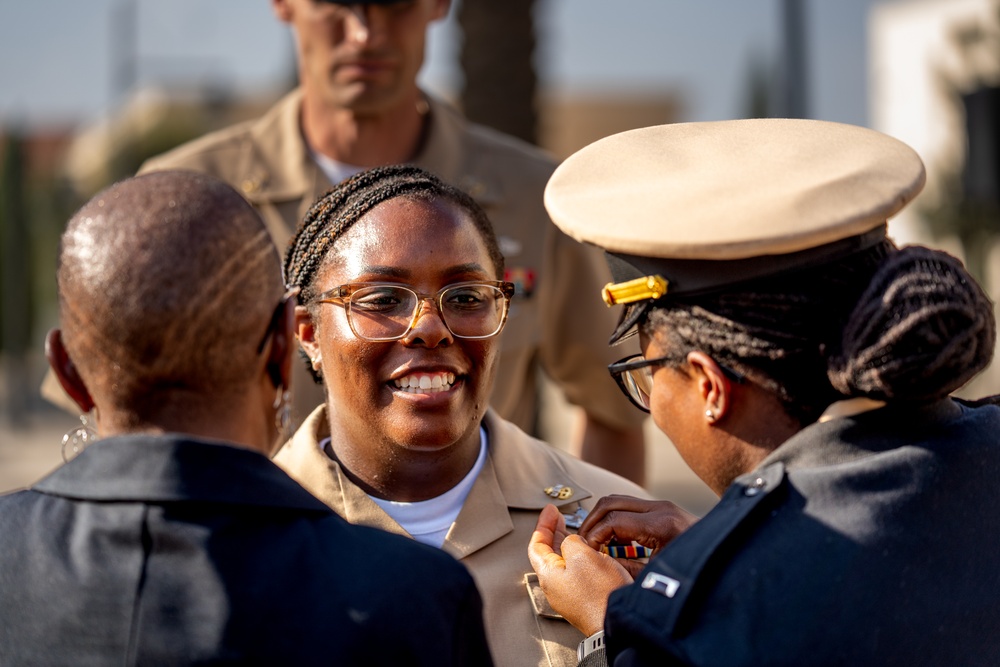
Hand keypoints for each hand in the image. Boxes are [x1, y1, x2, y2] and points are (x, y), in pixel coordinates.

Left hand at [527, 504, 632, 635]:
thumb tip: (572, 542)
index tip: (550, 511)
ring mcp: (571, 595)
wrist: (618, 622)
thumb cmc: (600, 594)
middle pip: (550, 553)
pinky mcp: (586, 599)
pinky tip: (593, 553)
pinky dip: (582, 558)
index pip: (537, 545)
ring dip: (570, 544)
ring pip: (566, 563)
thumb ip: (571, 542)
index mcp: (549, 575)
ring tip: (578, 531)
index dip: (543, 525)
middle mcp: (556, 587)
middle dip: (555, 532)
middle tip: (559, 517)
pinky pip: (579, 573)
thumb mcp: (582, 555)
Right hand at [577, 495, 698, 576]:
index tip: (588, 550)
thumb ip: (628, 570)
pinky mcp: (662, 509)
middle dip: (591, 521)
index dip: (594, 535)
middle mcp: (660, 509)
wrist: (723, 558)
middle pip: (610, 502)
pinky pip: (628, 505)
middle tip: (583, 541)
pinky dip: (613, 517)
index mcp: (660, 525)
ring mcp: (661, 506)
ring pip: (617, 499)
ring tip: (593, 539)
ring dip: (601, 517)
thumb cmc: (695, 571)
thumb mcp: (659, 576)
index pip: (613, 520)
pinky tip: (612, 537)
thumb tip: (602, 564)